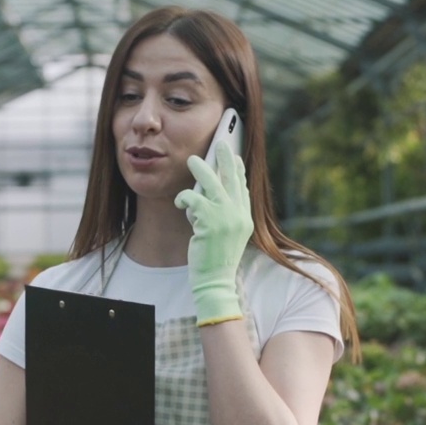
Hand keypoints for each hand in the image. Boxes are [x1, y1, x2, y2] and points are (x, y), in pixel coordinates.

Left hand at [174, 140, 252, 326]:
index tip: (235, 158)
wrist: (214, 281)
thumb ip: (225, 215)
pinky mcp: (210, 221)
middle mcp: (239, 215)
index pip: (242, 189)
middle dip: (225, 160)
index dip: (238, 172)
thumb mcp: (226, 235)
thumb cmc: (215, 259)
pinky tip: (180, 203)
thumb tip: (214, 194)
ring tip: (191, 160)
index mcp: (245, 219)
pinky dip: (185, 199)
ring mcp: (226, 218)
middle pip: (232, 180)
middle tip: (220, 143)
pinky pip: (194, 199)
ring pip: (212, 184)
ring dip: (201, 170)